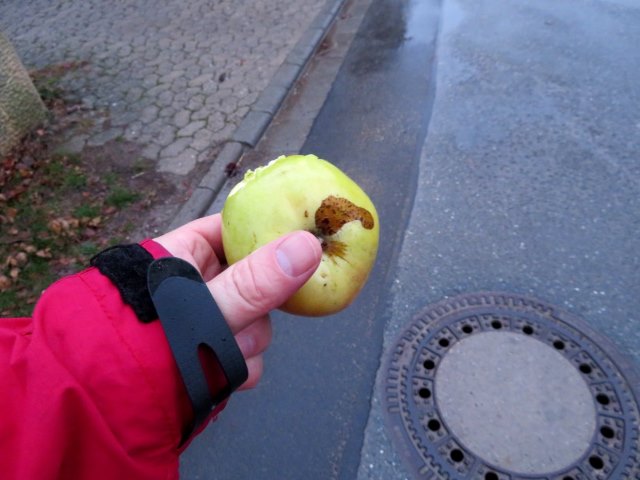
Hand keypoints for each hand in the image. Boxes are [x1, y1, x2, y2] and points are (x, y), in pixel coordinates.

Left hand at [154, 214, 321, 389]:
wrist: (111, 406)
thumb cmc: (142, 340)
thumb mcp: (203, 307)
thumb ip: (256, 282)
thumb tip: (309, 245)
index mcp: (188, 253)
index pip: (237, 230)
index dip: (268, 236)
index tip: (297, 245)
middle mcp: (201, 283)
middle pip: (256, 281)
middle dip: (256, 309)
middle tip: (245, 320)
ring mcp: (208, 318)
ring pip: (255, 320)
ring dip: (246, 343)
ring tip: (221, 355)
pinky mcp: (212, 350)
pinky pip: (246, 350)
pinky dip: (240, 365)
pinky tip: (224, 374)